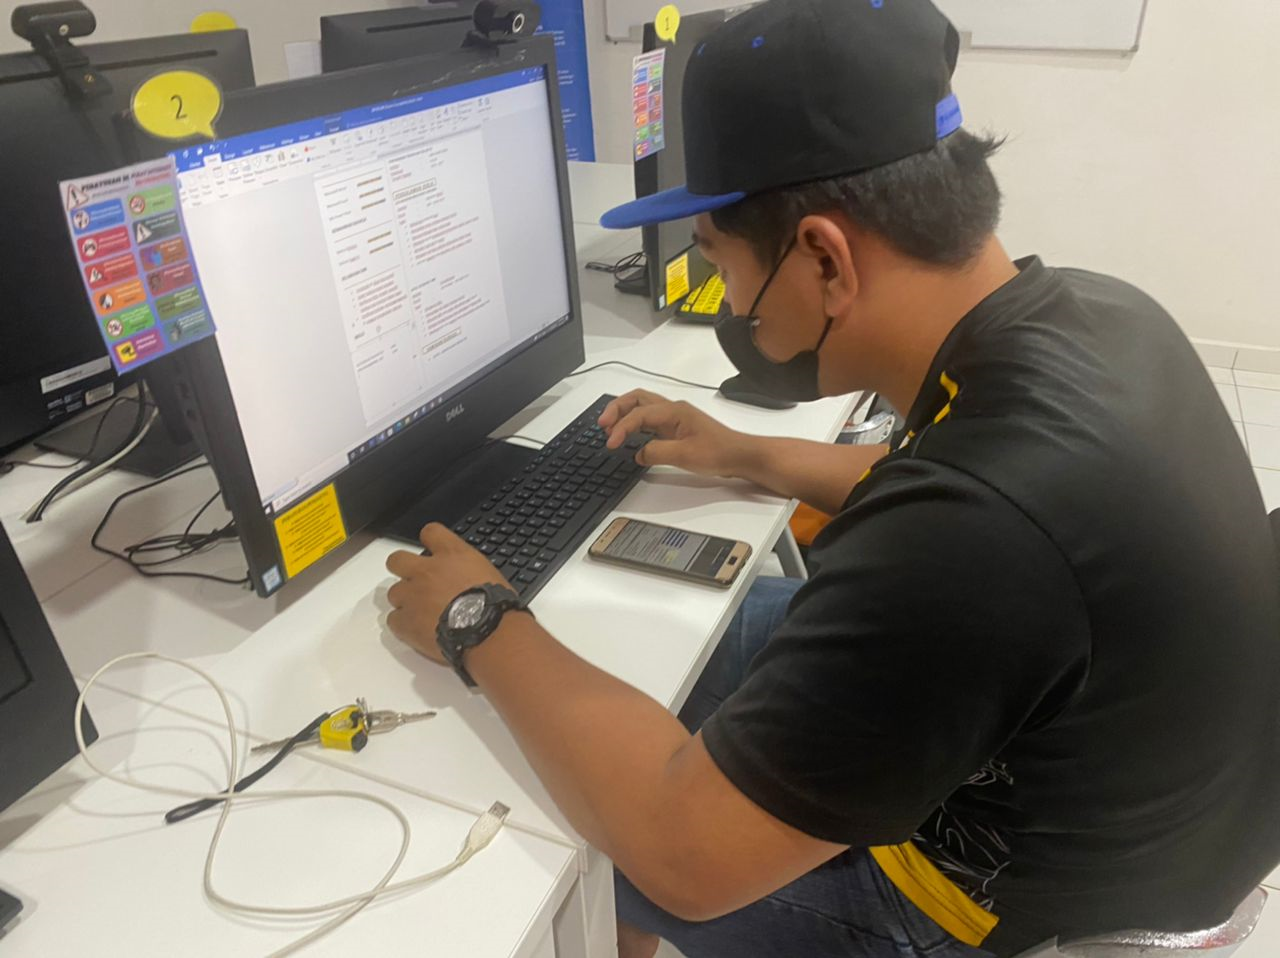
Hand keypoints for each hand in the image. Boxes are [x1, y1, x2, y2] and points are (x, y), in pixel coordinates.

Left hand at [385, 523, 511, 666]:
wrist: (488, 633)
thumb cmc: (496, 606)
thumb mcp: (489, 575)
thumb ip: (469, 571)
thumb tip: (467, 578)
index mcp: (452, 555)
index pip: (431, 532)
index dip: (430, 541)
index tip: (432, 549)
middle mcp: (427, 571)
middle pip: (397, 560)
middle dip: (402, 569)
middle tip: (415, 581)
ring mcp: (412, 596)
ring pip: (394, 592)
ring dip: (405, 601)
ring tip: (422, 614)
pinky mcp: (405, 622)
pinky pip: (393, 620)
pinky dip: (403, 625)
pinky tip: (417, 631)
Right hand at [598, 389, 757, 478]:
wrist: (739, 455)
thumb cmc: (718, 452)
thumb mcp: (684, 455)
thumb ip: (656, 452)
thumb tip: (638, 453)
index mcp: (673, 411)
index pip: (638, 414)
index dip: (621, 428)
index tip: (610, 443)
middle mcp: (672, 409)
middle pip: (636, 399)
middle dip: (616, 409)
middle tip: (602, 425)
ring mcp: (675, 417)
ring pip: (642, 406)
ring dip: (624, 414)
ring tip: (610, 428)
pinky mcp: (677, 427)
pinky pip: (649, 419)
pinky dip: (634, 423)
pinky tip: (630, 436)